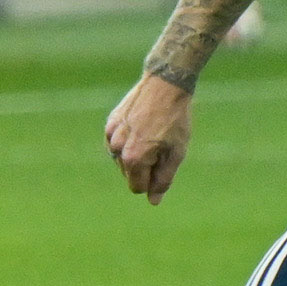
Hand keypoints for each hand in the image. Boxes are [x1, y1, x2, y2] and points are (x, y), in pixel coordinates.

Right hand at [104, 72, 191, 202]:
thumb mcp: (176, 153)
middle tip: (161, 145)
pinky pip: (116, 144)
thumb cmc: (175, 120)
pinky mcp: (110, 123)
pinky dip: (127, 142)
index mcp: (133, 159)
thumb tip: (153, 201)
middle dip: (144, 167)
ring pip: (121, 160)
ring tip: (152, 134)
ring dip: (135, 154)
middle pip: (129, 175)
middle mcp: (117, 149)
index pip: (138, 188)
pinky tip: (141, 128)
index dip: (153, 181)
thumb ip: (163, 180)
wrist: (166, 84)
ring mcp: (111, 135)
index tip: (164, 163)